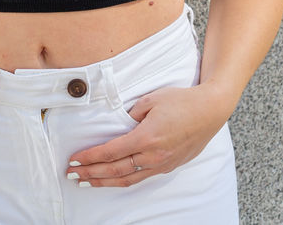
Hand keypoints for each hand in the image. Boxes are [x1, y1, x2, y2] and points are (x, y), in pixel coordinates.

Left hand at [65, 85, 229, 187]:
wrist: (210, 110)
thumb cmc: (182, 101)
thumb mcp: (151, 99)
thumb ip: (131, 113)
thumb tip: (119, 124)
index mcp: (146, 138)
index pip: (111, 152)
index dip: (90, 157)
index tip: (74, 159)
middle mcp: (153, 156)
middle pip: (115, 170)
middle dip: (91, 173)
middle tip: (72, 174)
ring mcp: (162, 164)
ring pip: (128, 179)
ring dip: (105, 182)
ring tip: (87, 182)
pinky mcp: (169, 166)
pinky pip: (142, 177)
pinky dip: (124, 180)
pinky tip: (114, 180)